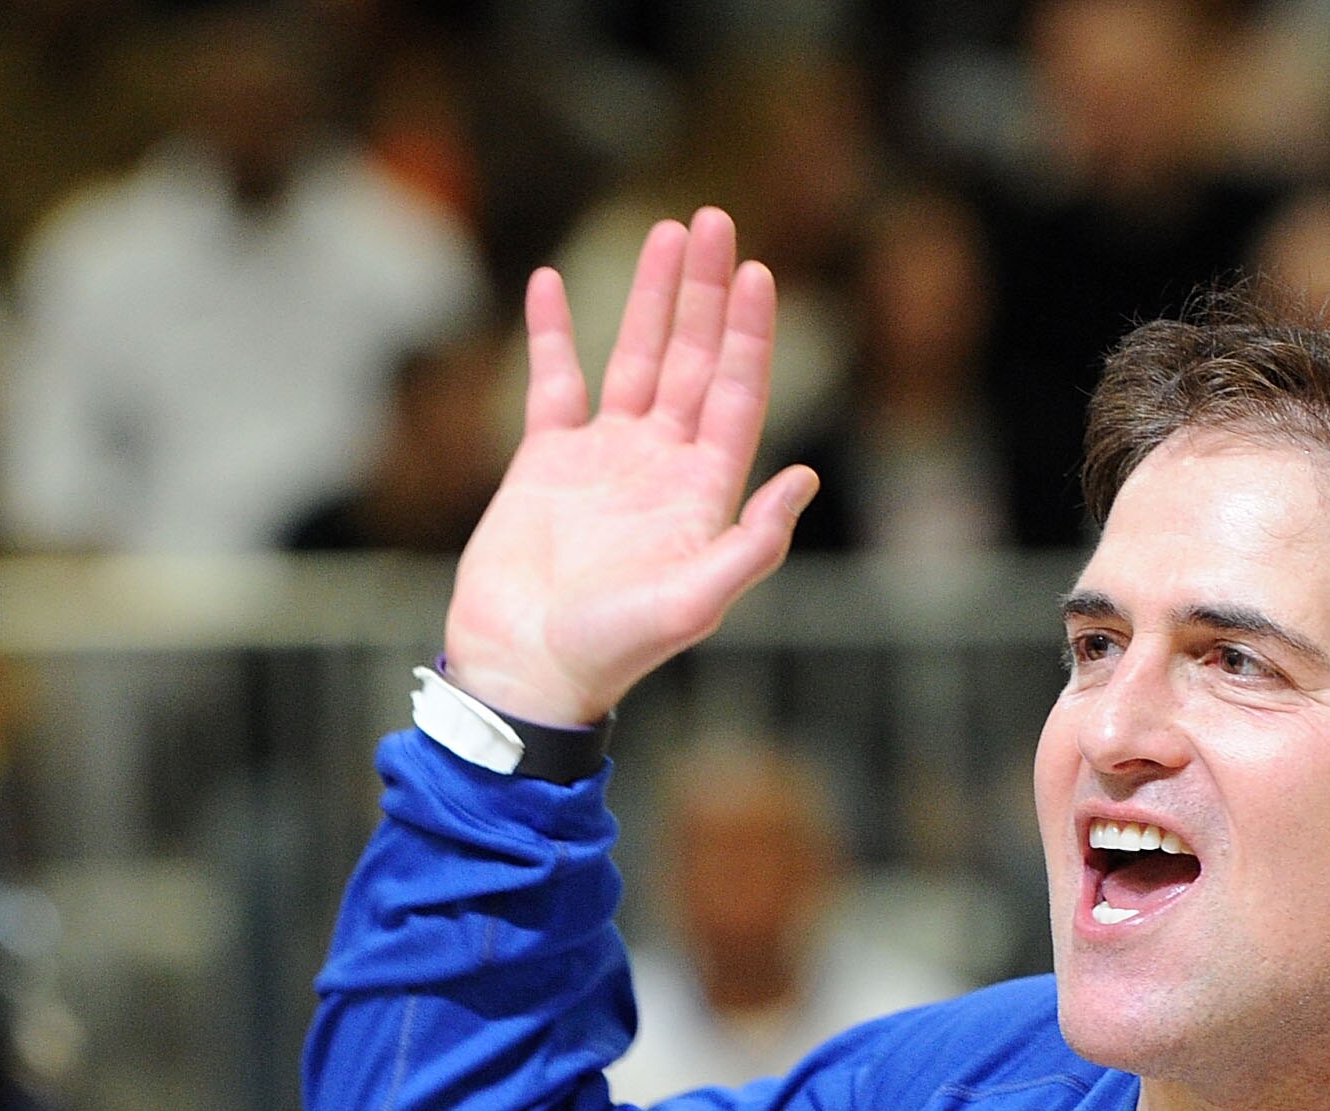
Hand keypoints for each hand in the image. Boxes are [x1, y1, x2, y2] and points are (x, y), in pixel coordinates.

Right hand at [441, 209, 817, 728]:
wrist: (524, 669)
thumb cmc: (611, 649)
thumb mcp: (695, 604)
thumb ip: (753, 544)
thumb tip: (805, 477)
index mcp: (702, 492)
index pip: (736, 393)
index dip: (749, 333)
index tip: (758, 271)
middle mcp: (659, 465)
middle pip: (694, 359)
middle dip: (707, 292)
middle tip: (717, 221)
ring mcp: (603, 459)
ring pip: (635, 358)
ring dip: (652, 297)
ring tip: (667, 231)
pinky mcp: (545, 462)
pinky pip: (554, 382)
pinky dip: (554, 332)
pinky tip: (553, 280)